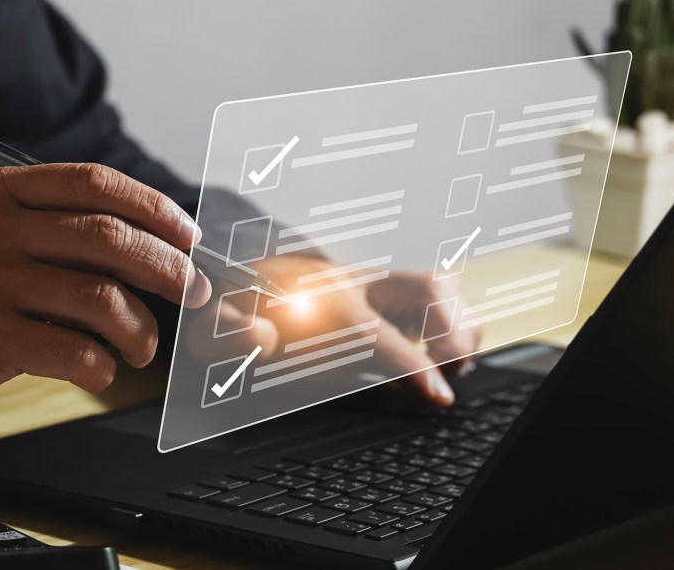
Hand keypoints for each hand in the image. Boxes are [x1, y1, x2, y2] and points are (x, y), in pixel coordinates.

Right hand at [0, 163, 211, 421]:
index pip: (92, 183)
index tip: (185, 235)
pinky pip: (73, 349)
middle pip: (107, 237)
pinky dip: (102, 364)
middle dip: (166, 267)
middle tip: (190, 289)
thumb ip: (54, 230)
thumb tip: (151, 248)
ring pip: (99, 297)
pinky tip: (100, 368)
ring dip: (140, 328)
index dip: (151, 208)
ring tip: (143, 345)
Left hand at [183, 255, 477, 405]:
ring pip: (439, 283)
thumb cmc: (233, 310)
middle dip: (453, 329)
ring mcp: (372, 281)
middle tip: (449, 372)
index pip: (379, 327)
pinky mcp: (383, 289)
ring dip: (459, 322)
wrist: (232, 279)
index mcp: (317, 294)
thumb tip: (262, 337)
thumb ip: (230, 334)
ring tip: (451, 362)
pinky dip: (452, 319)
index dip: (414, 363)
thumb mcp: (215, 327)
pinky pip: (436, 292)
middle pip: (426, 285)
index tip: (438, 394)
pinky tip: (439, 349)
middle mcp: (354, 281)